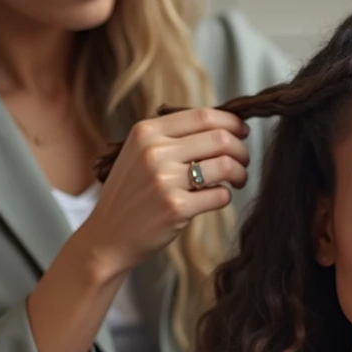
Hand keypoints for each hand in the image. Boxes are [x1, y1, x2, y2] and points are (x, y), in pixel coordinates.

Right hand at [78, 108, 250, 277]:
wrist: (108, 236)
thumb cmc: (131, 194)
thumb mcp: (140, 154)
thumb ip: (174, 137)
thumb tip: (224, 127)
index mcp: (146, 132)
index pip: (203, 115)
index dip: (231, 123)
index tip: (242, 132)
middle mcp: (154, 152)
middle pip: (220, 139)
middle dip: (241, 150)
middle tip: (243, 162)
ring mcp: (164, 180)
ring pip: (226, 165)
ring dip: (240, 173)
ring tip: (237, 181)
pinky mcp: (176, 208)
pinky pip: (220, 195)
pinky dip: (225, 196)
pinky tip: (215, 198)